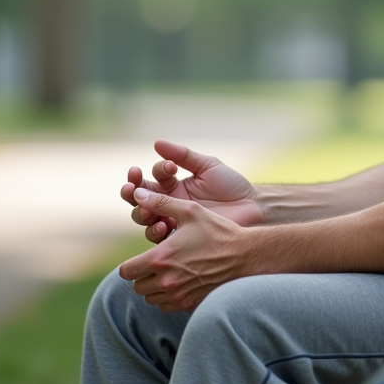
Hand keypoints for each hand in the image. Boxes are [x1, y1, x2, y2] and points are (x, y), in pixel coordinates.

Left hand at [119, 188, 249, 311]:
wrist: (246, 256)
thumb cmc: (218, 231)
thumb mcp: (191, 211)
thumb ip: (161, 202)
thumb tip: (136, 192)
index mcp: (162, 257)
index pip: (126, 271)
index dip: (129, 264)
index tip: (139, 259)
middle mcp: (167, 280)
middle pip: (137, 287)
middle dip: (142, 275)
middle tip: (156, 264)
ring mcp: (179, 295)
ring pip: (151, 299)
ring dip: (154, 287)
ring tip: (168, 273)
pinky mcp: (190, 304)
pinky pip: (166, 307)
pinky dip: (168, 298)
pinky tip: (180, 283)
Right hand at [123, 140, 262, 243]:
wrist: (251, 208)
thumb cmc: (231, 185)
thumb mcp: (207, 166)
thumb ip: (183, 155)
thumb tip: (156, 143)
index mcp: (172, 185)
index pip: (150, 178)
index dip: (152, 172)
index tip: (169, 168)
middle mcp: (167, 203)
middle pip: (138, 199)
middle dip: (132, 192)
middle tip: (132, 187)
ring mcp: (172, 221)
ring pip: (144, 219)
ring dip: (141, 213)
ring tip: (149, 210)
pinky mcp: (179, 239)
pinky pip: (159, 240)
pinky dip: (156, 233)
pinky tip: (163, 226)